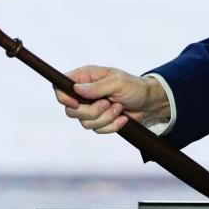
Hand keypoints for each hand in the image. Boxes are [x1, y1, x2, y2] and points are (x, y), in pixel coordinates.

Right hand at [55, 65, 170, 133]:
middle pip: (71, 110)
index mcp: (86, 78)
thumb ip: (97, 87)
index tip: (75, 104)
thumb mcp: (117, 82)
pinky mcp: (99, 121)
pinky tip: (122, 117)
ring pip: (84, 123)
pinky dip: (112, 125)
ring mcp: (91, 108)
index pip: (61, 86)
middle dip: (91, 111)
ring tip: (119, 108)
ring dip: (105, 118)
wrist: (148, 102)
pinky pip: (97, 130)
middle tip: (107, 103)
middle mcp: (84, 93)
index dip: (63, 97)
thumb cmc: (134, 86)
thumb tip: (76, 89)